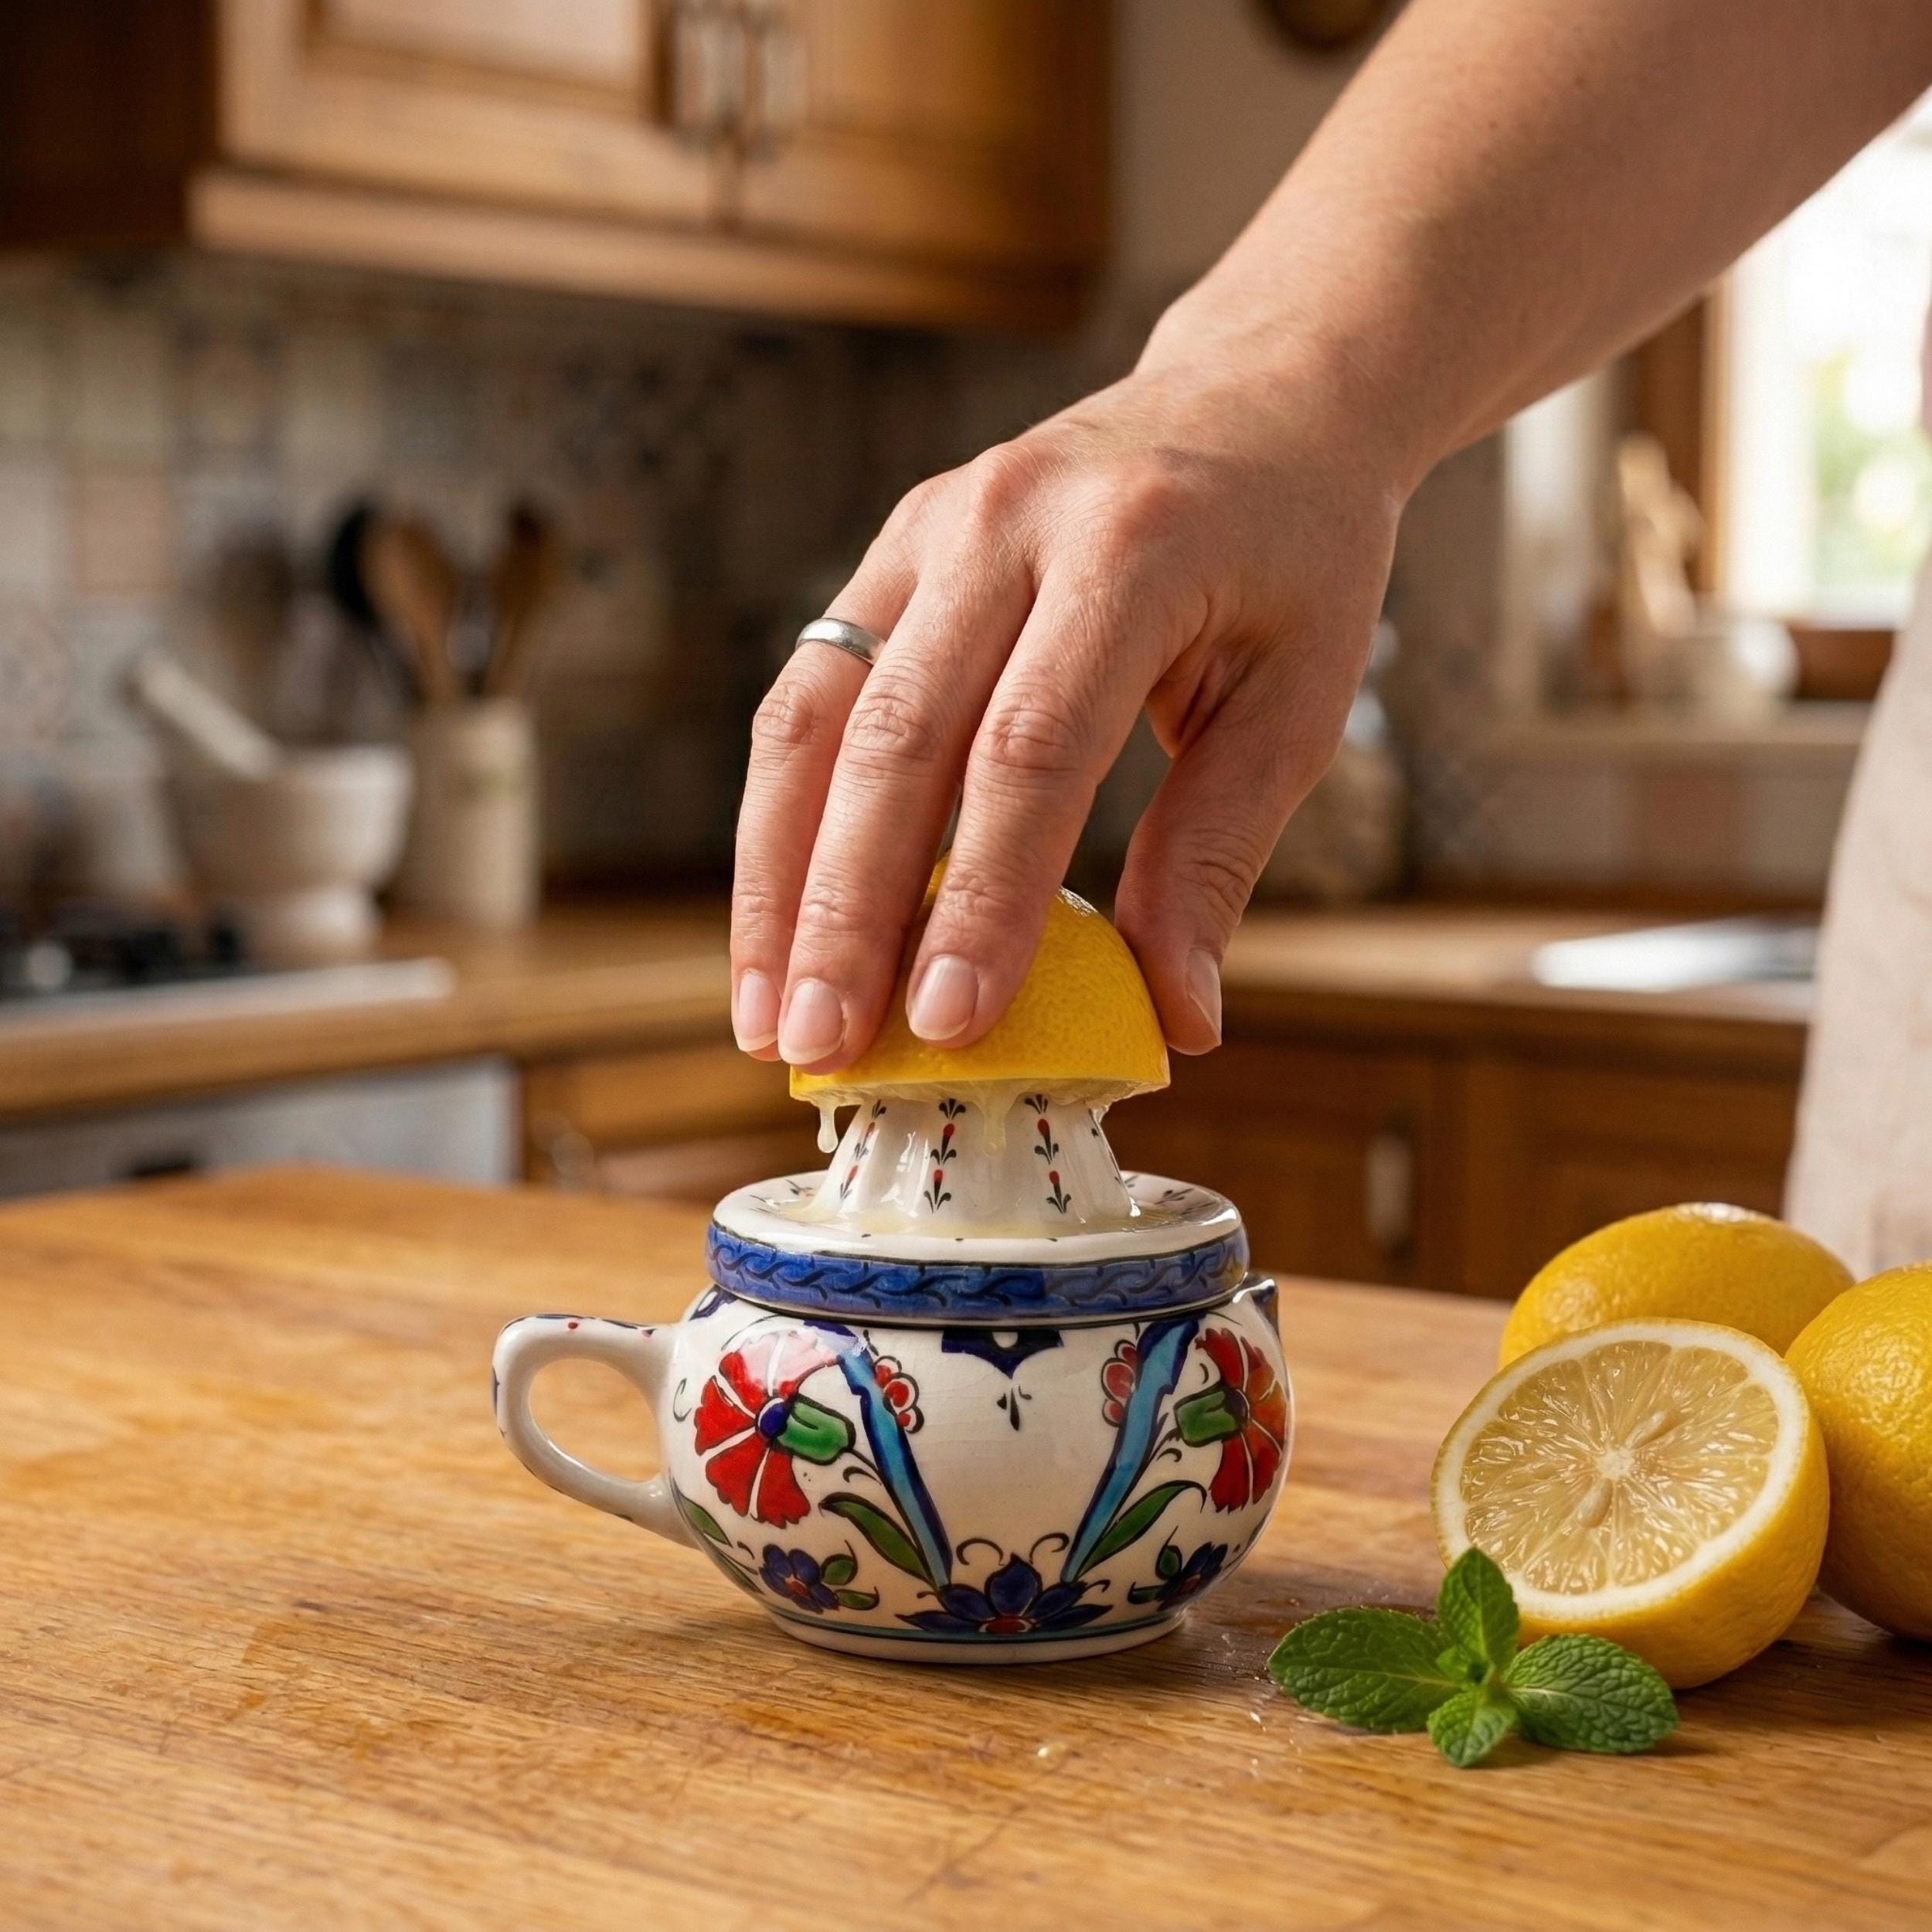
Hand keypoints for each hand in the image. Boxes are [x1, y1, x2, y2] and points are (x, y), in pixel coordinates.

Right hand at [730, 331, 1408, 1071]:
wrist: (1260, 403)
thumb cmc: (1294, 562)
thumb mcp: (1298, 703)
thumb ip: (1217, 855)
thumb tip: (1174, 1018)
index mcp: (1131, 548)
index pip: (1031, 746)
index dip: (981, 894)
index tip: (946, 1023)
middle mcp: (1007, 520)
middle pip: (897, 735)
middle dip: (847, 907)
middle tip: (821, 1046)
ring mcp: (932, 526)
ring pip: (818, 717)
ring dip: (780, 876)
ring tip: (771, 1012)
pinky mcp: (892, 552)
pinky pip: (811, 693)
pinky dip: (785, 817)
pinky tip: (780, 922)